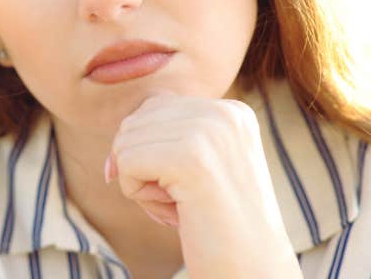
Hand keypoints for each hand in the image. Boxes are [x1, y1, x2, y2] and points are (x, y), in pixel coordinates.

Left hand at [105, 90, 300, 277]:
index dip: (149, 152)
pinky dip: (137, 194)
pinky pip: (126, 163)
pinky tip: (174, 213)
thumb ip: (169, 137)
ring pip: (127, 143)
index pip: (154, 108)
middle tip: (183, 201)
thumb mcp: (202, 166)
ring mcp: (209, 131)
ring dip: (141, 183)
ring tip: (183, 206)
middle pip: (136, 122)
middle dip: (143, 166)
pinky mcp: (190, 157)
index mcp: (231, 111)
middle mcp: (224, 113)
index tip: (184, 187)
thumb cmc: (219, 227)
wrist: (254, 273)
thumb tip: (116, 144)